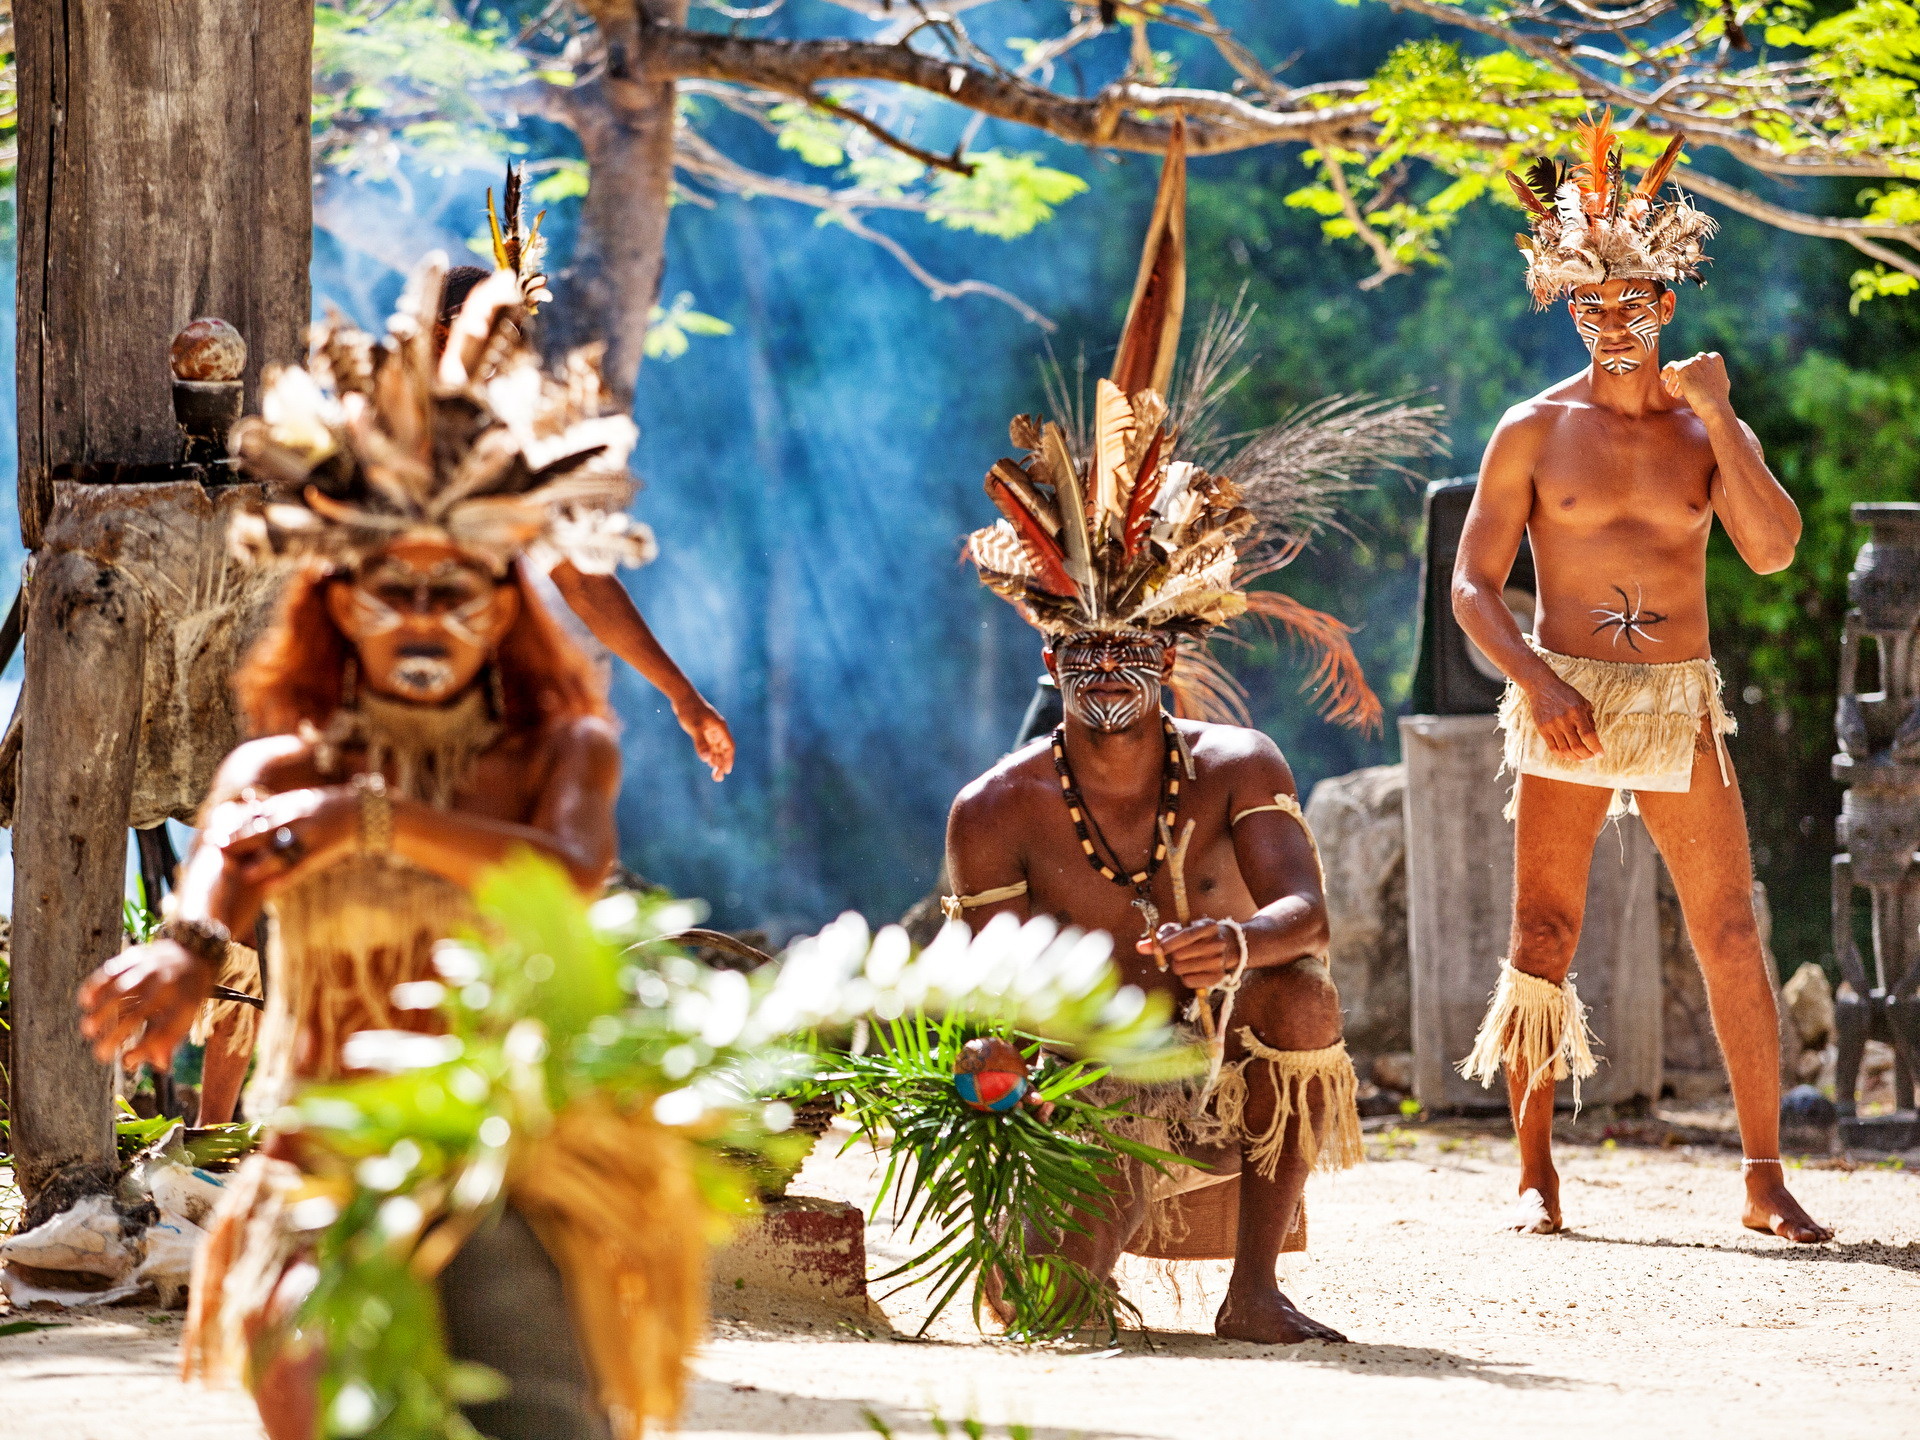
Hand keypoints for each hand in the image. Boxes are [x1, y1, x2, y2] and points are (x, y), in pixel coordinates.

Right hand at [78, 939, 213, 1071]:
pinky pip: (113, 970)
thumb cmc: (186, 992)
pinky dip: (97, 985)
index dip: (146, 1048)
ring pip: (122, 990)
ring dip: (102, 1011)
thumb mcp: (187, 1014)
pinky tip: (84, 1001)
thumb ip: (172, 1039)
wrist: (194, 950)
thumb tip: (160, 1067)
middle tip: (101, 1054)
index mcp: (184, 1002)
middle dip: (118, 1035)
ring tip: (87, 1030)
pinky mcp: (137, 956)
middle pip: (140, 1012)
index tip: (127, 1062)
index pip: (166, 1030)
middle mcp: (168, 984)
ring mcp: (151, 968)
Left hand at [209, 786, 357, 890]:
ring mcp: (309, 836)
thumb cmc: (329, 807)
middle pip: (262, 830)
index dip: (231, 824)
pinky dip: (285, 879)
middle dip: (238, 840)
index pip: (253, 815)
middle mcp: (296, 818)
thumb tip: (244, 806)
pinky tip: (271, 889)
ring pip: (281, 851)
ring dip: (261, 864)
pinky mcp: (321, 852)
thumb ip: (274, 807)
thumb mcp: (300, 800)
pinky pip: (300, 868)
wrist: (364, 812)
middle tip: (214, 848)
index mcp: (288, 805)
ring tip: (243, 874)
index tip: (211, 832)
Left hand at [674, 694, 734, 780]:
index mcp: (720, 728)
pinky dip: (710, 754)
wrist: (682, 697)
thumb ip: (701, 743)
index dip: (729, 759)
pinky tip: (708, 762)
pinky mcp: (702, 730)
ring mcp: (710, 730)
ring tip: (715, 775)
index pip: (729, 747)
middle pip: (723, 750)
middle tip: (718, 779)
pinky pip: (709, 745)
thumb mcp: (695, 727)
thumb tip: (706, 760)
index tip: (727, 771)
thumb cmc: (690, 710)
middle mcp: (717, 730)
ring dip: (716, 761)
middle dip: (722, 764)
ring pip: (716, 749)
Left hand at [1137, 918, 1245, 990]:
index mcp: (1209, 927)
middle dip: (1172, 956)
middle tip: (1177, 953)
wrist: (1227, 947)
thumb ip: (1160, 937)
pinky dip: (1185, 978)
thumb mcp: (1182, 930)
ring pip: (1182, 969)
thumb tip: (1140, 947)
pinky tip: (1191, 970)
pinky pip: (1189, 982)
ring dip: (1177, 967)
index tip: (1156, 949)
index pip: (1186, 935)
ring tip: (1186, 961)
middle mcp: (1217, 943)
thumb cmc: (1197, 937)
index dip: (1168, 943)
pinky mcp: (1218, 977)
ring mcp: (1219, 961)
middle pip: (1180, 954)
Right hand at [1525, 674, 1602, 760]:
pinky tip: (1568, 755)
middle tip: (1591, 757)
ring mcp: (1552, 725)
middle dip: (1586, 755)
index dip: (1596, 747)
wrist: (1542, 687)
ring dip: (1575, 757)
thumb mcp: (1581, 701)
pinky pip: (1553, 748)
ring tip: (1581, 758)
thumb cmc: (1565, 694)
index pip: (1588, 735)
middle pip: (1577, 746)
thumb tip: (1594, 737)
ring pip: (1565, 750)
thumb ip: (1589, 718)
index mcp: (1576, 711)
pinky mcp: (1542, 729)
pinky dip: (1562, 755)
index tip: (1601, 754)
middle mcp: (1564, 720)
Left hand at [1661, 350, 1731, 411]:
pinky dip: (1667, 375)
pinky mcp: (1683, 369)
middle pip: (1688, 364)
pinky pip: (1671, 368)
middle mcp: (1704, 357)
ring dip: (1674, 379)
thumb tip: (1709, 375)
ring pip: (1679, 367)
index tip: (1690, 381)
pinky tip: (1667, 385)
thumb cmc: (1719, 399)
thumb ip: (1714, 374)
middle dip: (1683, 377)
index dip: (1694, 371)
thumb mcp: (1722, 382)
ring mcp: (1693, 362)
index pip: (1700, 361)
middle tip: (1678, 388)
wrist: (1714, 405)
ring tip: (1670, 390)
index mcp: (1716, 358)